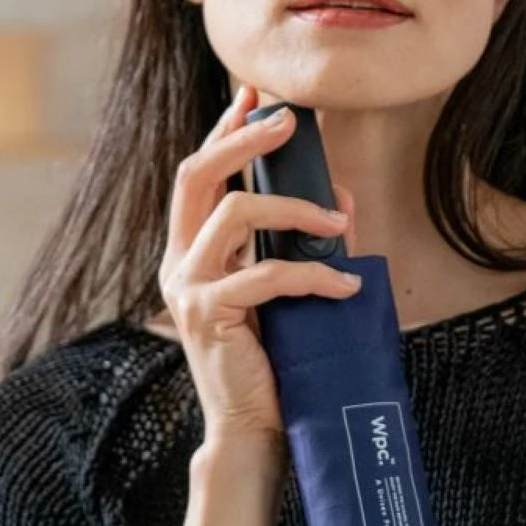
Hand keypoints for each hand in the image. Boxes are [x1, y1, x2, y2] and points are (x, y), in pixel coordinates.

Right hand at [158, 81, 359, 442]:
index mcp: (190, 252)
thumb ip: (297, 244)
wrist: (255, 430)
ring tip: (339, 222)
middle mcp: (178, 263)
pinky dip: (314, 272)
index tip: (254, 95)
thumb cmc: (274, 361)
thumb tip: (340, 198)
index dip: (224, 130)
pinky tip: (346, 283)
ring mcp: (187, 288)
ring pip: (234, 213)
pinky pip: (266, 273)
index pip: (200, 176)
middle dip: (243, 139)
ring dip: (295, 207)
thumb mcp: (284, 291)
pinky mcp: (208, 316)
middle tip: (288, 120)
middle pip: (196, 175)